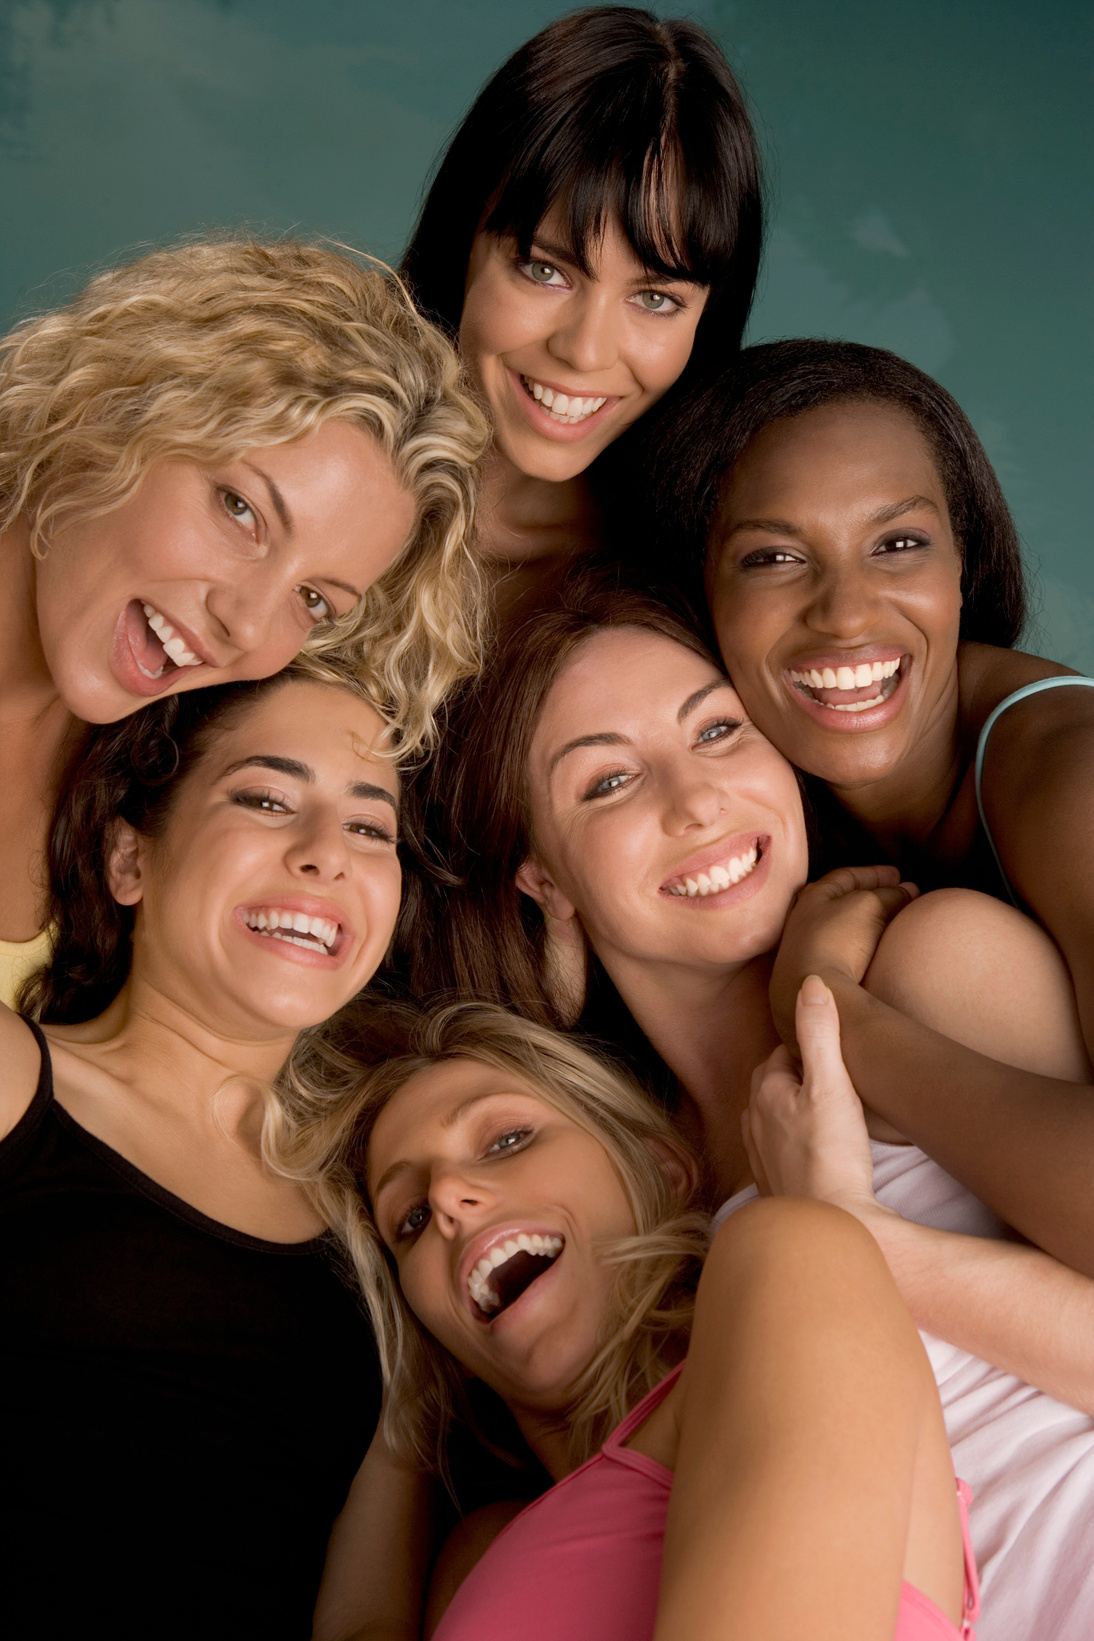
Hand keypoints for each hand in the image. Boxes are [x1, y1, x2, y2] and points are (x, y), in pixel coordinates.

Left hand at [743, 976, 881, 1217]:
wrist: (825, 1225)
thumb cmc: (832, 1155)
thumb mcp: (833, 1084)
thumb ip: (821, 1033)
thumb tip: (811, 982)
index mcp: (766, 1090)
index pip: (785, 1053)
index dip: (812, 1048)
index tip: (836, 1050)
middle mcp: (754, 1119)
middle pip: (775, 1083)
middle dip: (799, 1075)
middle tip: (835, 1074)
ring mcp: (760, 1153)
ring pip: (773, 1116)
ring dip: (793, 1108)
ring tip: (826, 1108)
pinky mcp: (772, 1182)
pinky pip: (778, 1147)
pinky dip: (793, 1140)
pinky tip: (814, 1149)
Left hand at [770, 866, 917, 1044]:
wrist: (814, 990)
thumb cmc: (837, 940)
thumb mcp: (868, 906)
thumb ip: (889, 894)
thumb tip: (909, 890)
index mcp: (813, 895)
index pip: (846, 876)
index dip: (874, 874)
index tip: (898, 875)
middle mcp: (804, 919)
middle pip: (841, 900)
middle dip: (872, 895)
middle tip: (898, 895)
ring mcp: (805, 948)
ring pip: (842, 927)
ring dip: (868, 920)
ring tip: (893, 921)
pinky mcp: (814, 972)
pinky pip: (842, 950)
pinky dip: (862, 942)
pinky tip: (877, 950)